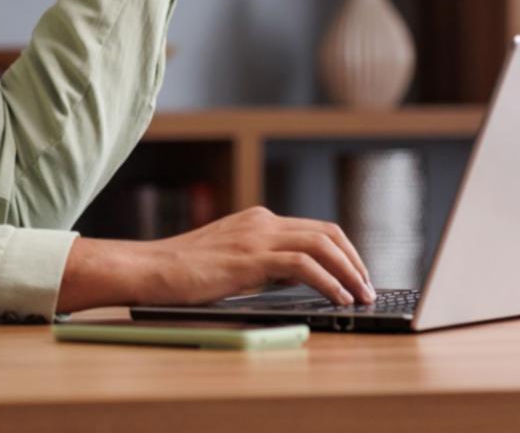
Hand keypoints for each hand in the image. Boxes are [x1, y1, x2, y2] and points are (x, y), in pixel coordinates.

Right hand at [55, 207, 374, 312]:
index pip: (316, 229)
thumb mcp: (230, 262)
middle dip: (355, 261)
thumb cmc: (183, 273)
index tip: (357, 277)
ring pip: (322, 244)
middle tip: (368, 288)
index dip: (344, 253)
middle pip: (327, 232)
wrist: (150, 270)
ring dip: (349, 272)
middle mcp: (261, 222)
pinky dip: (329, 281)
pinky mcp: (250, 257)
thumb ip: (262, 263)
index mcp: (258, 221)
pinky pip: (304, 265)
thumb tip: (296, 279)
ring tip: (362, 297)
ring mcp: (256, 237)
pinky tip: (338, 299)